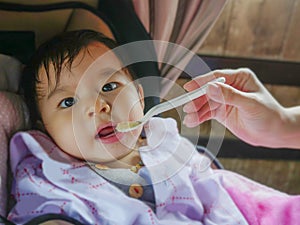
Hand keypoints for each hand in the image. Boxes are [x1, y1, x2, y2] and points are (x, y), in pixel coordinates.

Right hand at [183, 68, 299, 148]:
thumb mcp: (250, 104)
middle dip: (197, 100)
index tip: (188, 87)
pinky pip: (207, 113)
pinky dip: (200, 117)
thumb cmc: (269, 116)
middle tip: (188, 108)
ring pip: (206, 103)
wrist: (274, 133)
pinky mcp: (222, 111)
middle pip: (208, 91)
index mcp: (240, 78)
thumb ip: (230, 95)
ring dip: (197, 111)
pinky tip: (193, 121)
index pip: (216, 77)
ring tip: (189, 119)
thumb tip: (210, 87)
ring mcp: (225, 99)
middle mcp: (231, 87)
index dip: (201, 82)